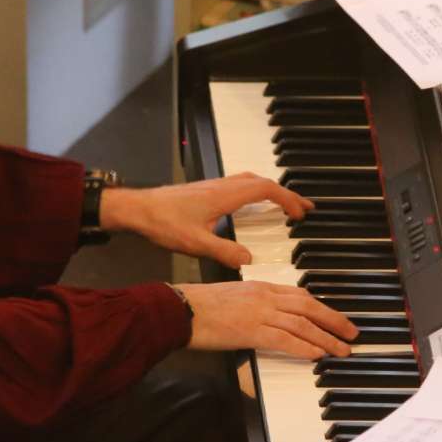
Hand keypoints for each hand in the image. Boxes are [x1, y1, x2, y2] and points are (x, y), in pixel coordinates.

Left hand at [100, 173, 311, 267]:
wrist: (138, 209)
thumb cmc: (163, 223)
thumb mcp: (195, 243)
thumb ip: (224, 252)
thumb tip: (249, 260)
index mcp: (225, 195)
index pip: (265, 189)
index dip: (287, 199)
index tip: (300, 214)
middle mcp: (222, 185)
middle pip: (262, 182)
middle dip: (286, 194)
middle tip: (303, 208)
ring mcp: (214, 185)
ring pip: (250, 181)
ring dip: (271, 190)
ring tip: (285, 204)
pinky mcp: (206, 190)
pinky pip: (239, 184)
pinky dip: (255, 191)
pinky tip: (253, 204)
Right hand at [177, 281, 357, 359]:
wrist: (181, 308)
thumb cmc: (198, 304)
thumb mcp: (232, 296)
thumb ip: (253, 304)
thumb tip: (266, 319)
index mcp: (260, 286)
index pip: (299, 295)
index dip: (321, 306)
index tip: (334, 316)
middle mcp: (265, 297)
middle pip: (309, 307)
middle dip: (334, 320)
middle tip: (351, 332)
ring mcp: (260, 313)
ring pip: (303, 325)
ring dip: (327, 338)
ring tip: (342, 349)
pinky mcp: (252, 331)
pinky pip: (286, 340)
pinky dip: (305, 347)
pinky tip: (318, 355)